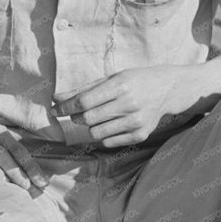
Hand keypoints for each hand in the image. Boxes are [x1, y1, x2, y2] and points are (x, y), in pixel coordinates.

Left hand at [56, 66, 196, 146]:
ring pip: (96, 133)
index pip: (84, 101)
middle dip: (75, 117)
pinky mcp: (141, 135)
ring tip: (95, 117)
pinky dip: (102, 135)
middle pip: (87, 119)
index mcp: (120, 86)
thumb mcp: (109, 78)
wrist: (167, 89)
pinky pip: (108, 142)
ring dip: (89, 127)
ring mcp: (136, 122)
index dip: (64, 107)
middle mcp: (129, 104)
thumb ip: (82, 89)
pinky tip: (109, 124)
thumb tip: (55, 98)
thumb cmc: (133, 81)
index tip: (54, 110)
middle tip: (75, 113)